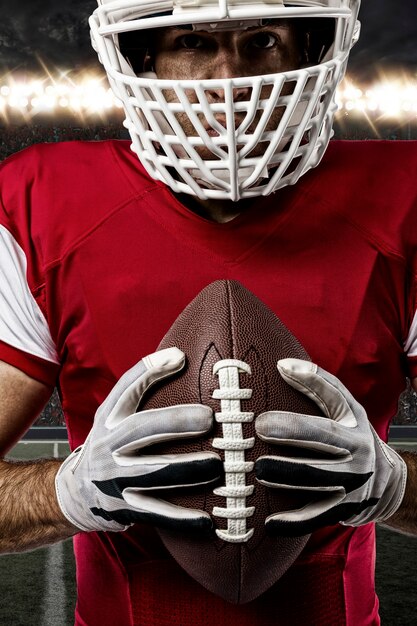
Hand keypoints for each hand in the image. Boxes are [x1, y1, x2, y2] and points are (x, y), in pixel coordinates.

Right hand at [55, 347, 221, 532]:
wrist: (76, 492)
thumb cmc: (109, 443)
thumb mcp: (115, 413)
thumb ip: (143, 383)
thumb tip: (180, 354)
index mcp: (110, 420)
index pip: (126, 389)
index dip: (150, 371)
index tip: (181, 359)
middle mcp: (109, 446)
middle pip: (141, 430)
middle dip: (175, 423)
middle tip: (209, 418)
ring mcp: (116, 479)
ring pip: (154, 473)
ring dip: (188, 469)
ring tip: (218, 466)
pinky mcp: (126, 508)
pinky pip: (157, 513)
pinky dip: (182, 518)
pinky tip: (208, 520)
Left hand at [255, 359, 406, 535]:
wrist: (386, 480)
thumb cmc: (356, 435)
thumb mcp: (347, 407)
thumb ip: (318, 384)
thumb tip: (282, 364)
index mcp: (353, 433)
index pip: (324, 425)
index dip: (295, 420)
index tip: (264, 414)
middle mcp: (356, 463)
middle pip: (318, 458)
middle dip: (286, 452)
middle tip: (255, 446)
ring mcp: (350, 490)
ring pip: (315, 487)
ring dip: (284, 482)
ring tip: (256, 475)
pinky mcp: (342, 513)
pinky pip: (316, 519)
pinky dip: (293, 523)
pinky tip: (269, 523)